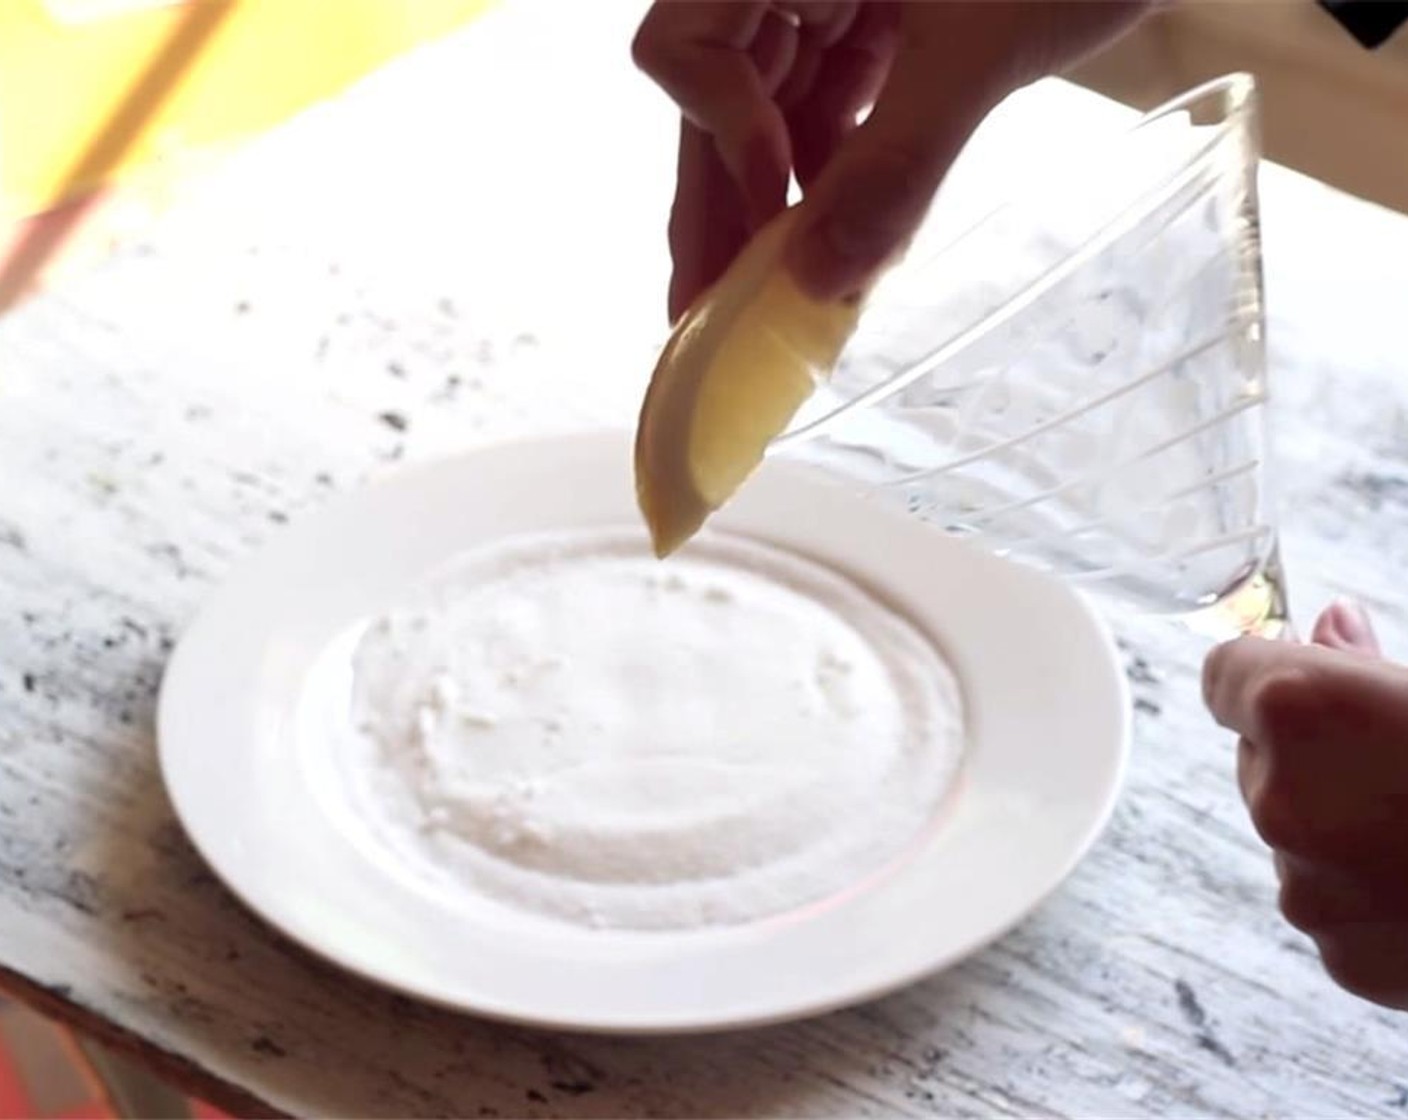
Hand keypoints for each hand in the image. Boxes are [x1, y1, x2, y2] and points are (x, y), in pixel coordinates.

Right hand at [632, 0, 1150, 319]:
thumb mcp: (985, 44)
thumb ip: (899, 161)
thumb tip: (818, 283)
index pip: (686, 44)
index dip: (721, 135)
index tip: (778, 211)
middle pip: (715, 98)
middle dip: (721, 208)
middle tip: (708, 318)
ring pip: (766, 116)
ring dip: (773, 211)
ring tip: (765, 305)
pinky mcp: (869, 25)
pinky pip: (825, 114)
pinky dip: (833, 183)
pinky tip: (842, 247)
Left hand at [1204, 600, 1407, 1009]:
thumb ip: (1366, 663)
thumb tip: (1329, 626)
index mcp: (1297, 708)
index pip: (1224, 674)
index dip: (1269, 677)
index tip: (1315, 691)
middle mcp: (1279, 798)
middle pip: (1259, 761)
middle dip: (1312, 759)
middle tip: (1401, 768)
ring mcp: (1306, 888)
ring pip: (1296, 841)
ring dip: (1341, 832)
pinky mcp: (1342, 957)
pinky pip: (1336, 911)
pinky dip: (1373, 902)